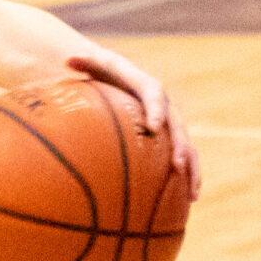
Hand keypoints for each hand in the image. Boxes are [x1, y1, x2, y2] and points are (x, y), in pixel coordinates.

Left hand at [67, 50, 199, 200]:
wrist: (120, 78)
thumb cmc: (104, 73)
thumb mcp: (95, 66)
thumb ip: (86, 63)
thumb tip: (68, 59)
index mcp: (147, 87)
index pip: (154, 94)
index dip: (155, 111)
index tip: (152, 127)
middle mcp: (164, 106)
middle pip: (176, 126)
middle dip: (179, 146)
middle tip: (176, 165)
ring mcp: (169, 124)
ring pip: (186, 147)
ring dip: (191, 169)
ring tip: (192, 193)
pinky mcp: (169, 139)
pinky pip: (181, 159)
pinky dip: (188, 178)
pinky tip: (188, 201)